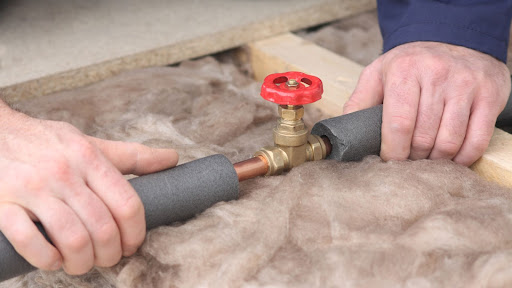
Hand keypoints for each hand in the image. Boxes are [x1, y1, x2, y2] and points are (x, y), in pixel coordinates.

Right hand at [0, 104, 177, 274]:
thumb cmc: (48, 143)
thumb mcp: (91, 144)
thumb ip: (132, 155)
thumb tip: (172, 158)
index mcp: (89, 158)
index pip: (127, 204)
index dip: (136, 233)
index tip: (133, 244)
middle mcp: (64, 172)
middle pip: (104, 227)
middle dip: (112, 253)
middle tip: (109, 258)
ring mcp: (32, 189)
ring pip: (73, 238)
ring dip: (83, 262)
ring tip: (83, 263)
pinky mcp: (2, 204)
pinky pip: (29, 241)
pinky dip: (46, 259)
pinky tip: (54, 259)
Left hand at [343, 41, 510, 165]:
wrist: (453, 37)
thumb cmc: (411, 63)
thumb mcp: (378, 73)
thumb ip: (359, 102)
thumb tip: (344, 134)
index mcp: (404, 70)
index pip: (397, 124)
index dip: (392, 152)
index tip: (388, 162)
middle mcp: (437, 74)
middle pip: (423, 138)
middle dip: (412, 158)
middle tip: (407, 161)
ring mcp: (466, 85)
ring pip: (449, 142)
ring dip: (435, 160)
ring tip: (426, 159)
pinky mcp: (489, 95)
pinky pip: (477, 141)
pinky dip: (462, 158)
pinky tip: (451, 158)